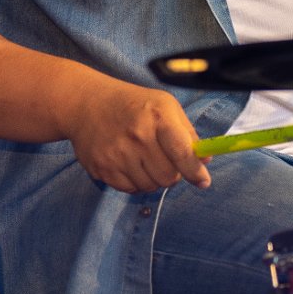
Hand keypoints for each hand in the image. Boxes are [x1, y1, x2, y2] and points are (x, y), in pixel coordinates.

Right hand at [66, 79, 211, 194]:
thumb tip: (205, 160)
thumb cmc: (134, 105)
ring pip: (150, 186)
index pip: (182, 153)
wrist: (87, 104)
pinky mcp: (102, 168)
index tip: (203, 181)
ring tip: (145, 159)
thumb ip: (187, 133)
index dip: (195, 171)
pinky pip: (130, 189)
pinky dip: (135, 182)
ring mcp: (117, 154)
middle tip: (166, 161)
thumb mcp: (165, 106)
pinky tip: (130, 164)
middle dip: (173, 174)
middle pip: (168, 177)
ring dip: (154, 179)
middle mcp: (137, 137)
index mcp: (158, 117)